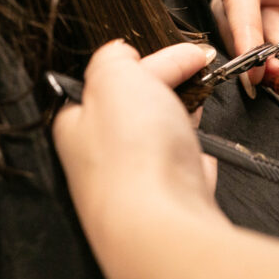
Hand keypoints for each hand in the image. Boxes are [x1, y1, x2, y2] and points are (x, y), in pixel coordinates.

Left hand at [52, 41, 219, 231]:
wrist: (163, 226)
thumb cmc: (133, 157)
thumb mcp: (114, 78)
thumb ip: (114, 58)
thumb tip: (120, 53)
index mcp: (76, 126)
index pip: (111, 81)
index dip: (152, 60)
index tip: (188, 52)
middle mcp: (101, 161)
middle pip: (136, 111)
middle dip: (168, 89)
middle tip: (198, 74)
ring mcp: (137, 188)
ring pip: (160, 144)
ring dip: (182, 122)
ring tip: (201, 107)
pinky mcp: (169, 209)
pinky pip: (182, 178)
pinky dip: (194, 163)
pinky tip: (201, 156)